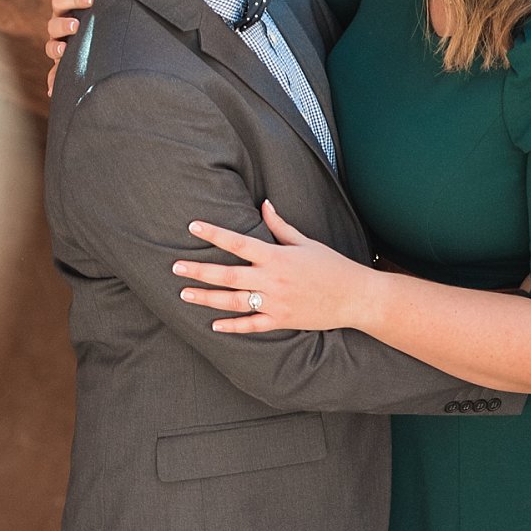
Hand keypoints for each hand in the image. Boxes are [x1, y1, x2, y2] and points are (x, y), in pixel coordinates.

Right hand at [44, 0, 99, 97]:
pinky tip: (52, 91)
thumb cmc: (98, 10)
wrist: (101, 35)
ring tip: (64, 52)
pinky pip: (54, 74)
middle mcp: (59, 25)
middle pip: (53, 23)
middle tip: (76, 26)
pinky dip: (52, 81)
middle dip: (62, 25)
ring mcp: (59, 45)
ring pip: (51, 47)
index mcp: (66, 6)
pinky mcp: (63, 64)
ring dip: (55, 50)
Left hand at [172, 200, 371, 333]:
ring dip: (207, 298)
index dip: (214, 234)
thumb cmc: (331, 265)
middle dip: (200, 271)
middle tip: (176, 267)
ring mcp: (276, 302)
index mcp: (277, 257)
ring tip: (185, 294)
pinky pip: (252, 325)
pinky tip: (214, 325)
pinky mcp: (282, 320)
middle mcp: (272, 280)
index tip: (193, 226)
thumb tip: (264, 204)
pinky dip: (233, 326)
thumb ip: (280, 226)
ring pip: (234, 302)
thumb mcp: (306, 242)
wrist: (355, 297)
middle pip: (228, 275)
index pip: (238, 242)